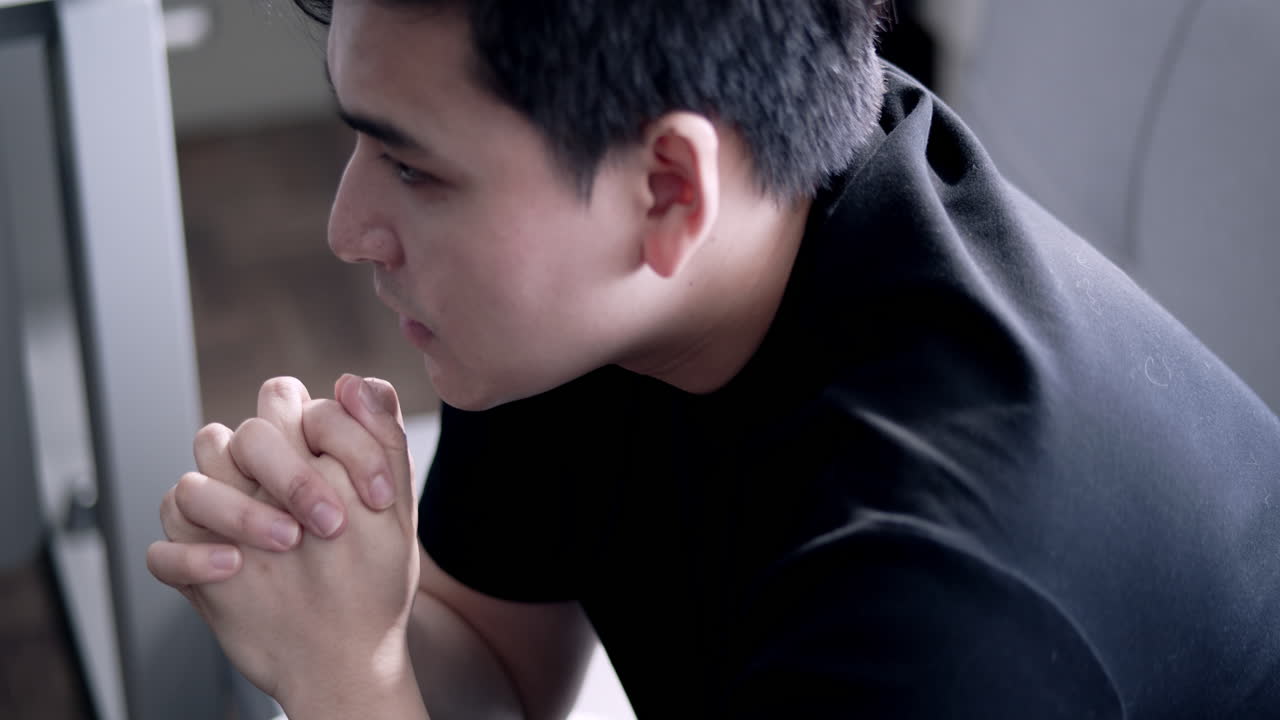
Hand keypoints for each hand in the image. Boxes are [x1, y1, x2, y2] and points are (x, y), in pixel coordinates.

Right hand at [149, 377, 424, 715]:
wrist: (349, 654)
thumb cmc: (372, 576)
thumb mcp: (393, 512)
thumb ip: (382, 439)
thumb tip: (354, 380)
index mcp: (297, 451)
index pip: (289, 401)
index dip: (339, 438)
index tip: (377, 498)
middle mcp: (250, 477)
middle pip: (239, 435)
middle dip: (288, 473)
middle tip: (329, 523)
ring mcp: (216, 521)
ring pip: (190, 485)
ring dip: (237, 510)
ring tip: (287, 543)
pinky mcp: (191, 566)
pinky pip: (161, 549)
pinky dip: (190, 555)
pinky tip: (232, 568)